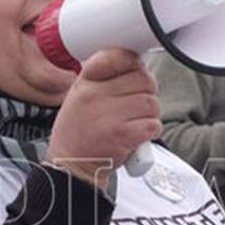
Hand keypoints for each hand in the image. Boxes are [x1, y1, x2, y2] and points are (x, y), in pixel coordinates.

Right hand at [45, 48, 159, 185]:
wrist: (72, 167)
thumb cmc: (77, 134)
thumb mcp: (78, 97)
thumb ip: (103, 80)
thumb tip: (135, 66)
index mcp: (85, 83)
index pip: (119, 57)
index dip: (134, 63)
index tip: (136, 70)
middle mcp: (96, 96)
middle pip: (143, 80)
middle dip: (147, 92)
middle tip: (138, 104)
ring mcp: (110, 115)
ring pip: (151, 102)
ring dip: (150, 114)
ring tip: (136, 121)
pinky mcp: (123, 134)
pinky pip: (153, 124)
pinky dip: (151, 130)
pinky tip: (138, 135)